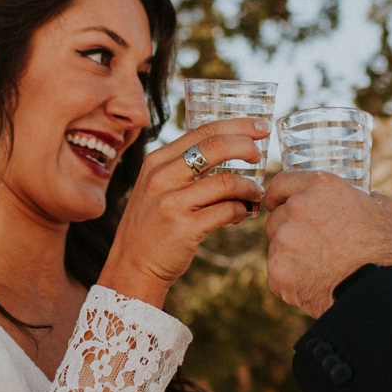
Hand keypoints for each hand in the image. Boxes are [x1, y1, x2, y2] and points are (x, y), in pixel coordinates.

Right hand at [99, 119, 268, 307]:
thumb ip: (182, 167)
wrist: (131, 265)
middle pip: (216, 147)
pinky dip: (241, 211)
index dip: (237, 126)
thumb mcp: (156, 186)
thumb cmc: (152, 224)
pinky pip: (226, 212)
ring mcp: (172, 203)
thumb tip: (228, 149)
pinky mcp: (184, 229)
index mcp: (157, 160)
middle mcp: (162, 177)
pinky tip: (242, 214)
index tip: (260, 127)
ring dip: (249, 188)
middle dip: (247, 147)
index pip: (203, 132)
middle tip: (260, 156)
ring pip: (226, 182)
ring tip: (255, 194)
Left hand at [262, 170, 391, 314]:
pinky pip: (278, 271)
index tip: (277, 202)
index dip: (278, 193)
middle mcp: (297, 208)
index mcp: (322, 188)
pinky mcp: (278, 270)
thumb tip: (372, 198)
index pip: (283, 182)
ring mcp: (284, 240)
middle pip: (278, 215)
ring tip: (318, 266)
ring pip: (276, 243)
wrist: (375, 293)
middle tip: (312, 243)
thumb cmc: (386, 251)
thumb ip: (378, 199)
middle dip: (290, 226)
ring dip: (290, 251)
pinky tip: (314, 282)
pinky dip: (291, 277)